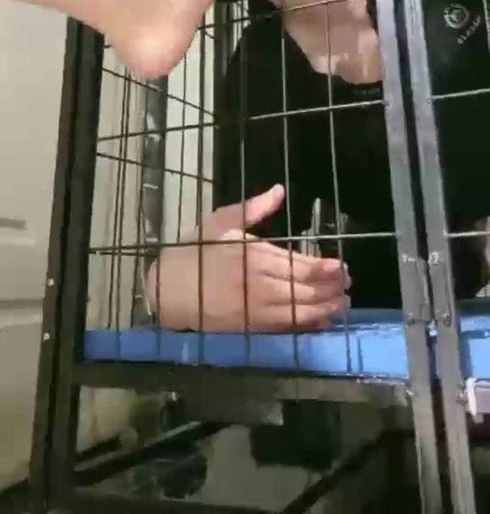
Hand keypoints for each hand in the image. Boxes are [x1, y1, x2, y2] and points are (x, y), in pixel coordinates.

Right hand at [146, 185, 349, 332]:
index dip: (326, 268)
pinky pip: (286, 327)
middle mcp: (260, 283)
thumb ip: (253, 208)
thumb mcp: (221, 221)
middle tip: (349, 284)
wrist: (170, 288)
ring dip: (326, 308)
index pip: (301, 264)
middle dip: (332, 288)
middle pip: (306, 289)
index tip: (343, 267)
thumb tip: (279, 190)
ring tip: (343, 304)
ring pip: (300, 310)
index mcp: (255, 255)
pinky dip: (307, 325)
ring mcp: (257, 308)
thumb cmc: (196, 252)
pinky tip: (322, 322)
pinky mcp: (251, 327)